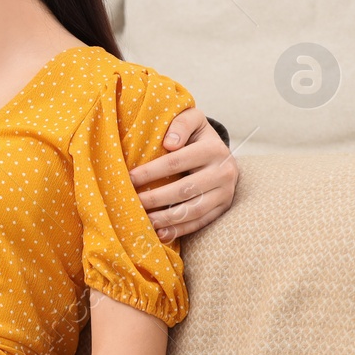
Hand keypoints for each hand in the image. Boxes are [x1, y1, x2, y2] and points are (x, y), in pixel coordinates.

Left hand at [129, 107, 239, 240]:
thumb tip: (169, 143)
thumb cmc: (197, 136)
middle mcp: (224, 172)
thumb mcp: (193, 120)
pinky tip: (160, 234)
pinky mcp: (223, 209)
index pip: (176, 162)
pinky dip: (179, 230)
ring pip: (193, 210)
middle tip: (132, 202)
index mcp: (214, 149)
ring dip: (166, 219)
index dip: (150, 171)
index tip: (129, 178)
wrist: (221, 153)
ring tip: (143, 220)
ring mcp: (225, 193)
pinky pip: (200, 223)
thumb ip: (181, 123)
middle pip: (184, 189)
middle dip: (154, 198)